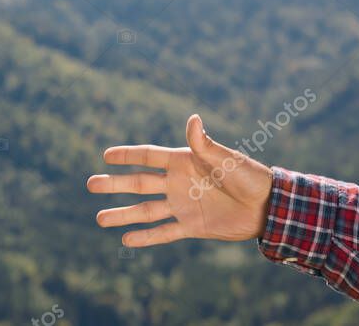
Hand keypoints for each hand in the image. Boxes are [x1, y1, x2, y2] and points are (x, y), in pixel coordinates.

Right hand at [87, 114, 273, 246]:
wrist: (267, 206)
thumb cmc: (247, 175)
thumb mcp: (224, 159)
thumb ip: (204, 143)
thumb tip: (193, 119)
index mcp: (183, 161)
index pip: (148, 156)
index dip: (127, 155)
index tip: (105, 155)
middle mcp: (177, 183)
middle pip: (139, 183)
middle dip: (114, 184)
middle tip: (90, 184)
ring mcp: (182, 205)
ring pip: (145, 210)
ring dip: (122, 213)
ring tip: (100, 218)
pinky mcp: (191, 226)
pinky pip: (163, 232)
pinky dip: (146, 237)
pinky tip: (126, 239)